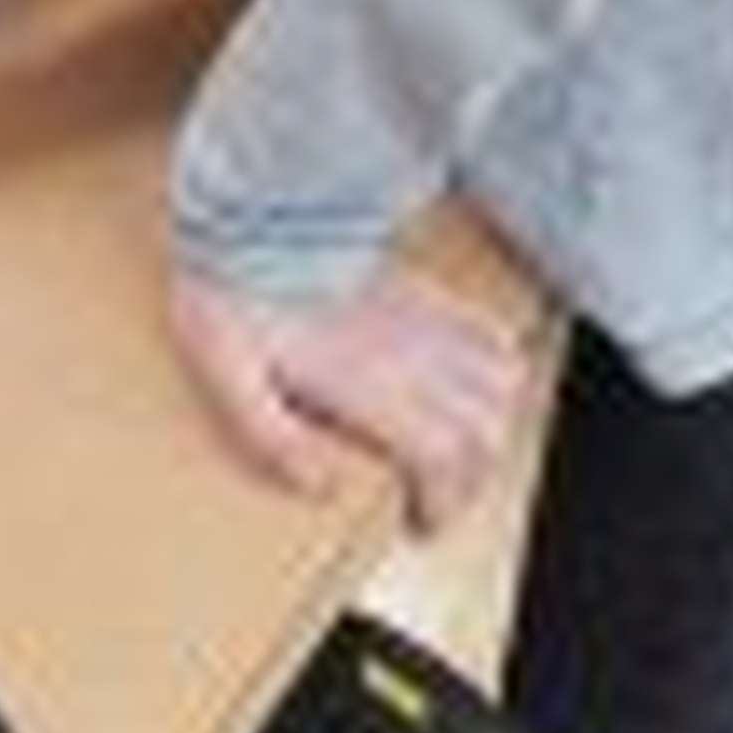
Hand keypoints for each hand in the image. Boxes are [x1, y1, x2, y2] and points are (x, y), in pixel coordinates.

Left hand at [169, 259, 525, 536]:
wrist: (251, 212)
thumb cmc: (235, 293)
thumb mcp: (230, 379)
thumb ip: (274, 441)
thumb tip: (320, 488)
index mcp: (366, 380)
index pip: (446, 456)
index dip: (446, 502)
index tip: (420, 520)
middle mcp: (409, 353)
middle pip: (487, 429)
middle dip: (472, 475)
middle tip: (436, 492)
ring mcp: (423, 318)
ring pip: (503, 382)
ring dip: (490, 423)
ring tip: (453, 443)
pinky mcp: (424, 291)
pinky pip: (489, 330)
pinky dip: (496, 366)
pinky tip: (463, 381)